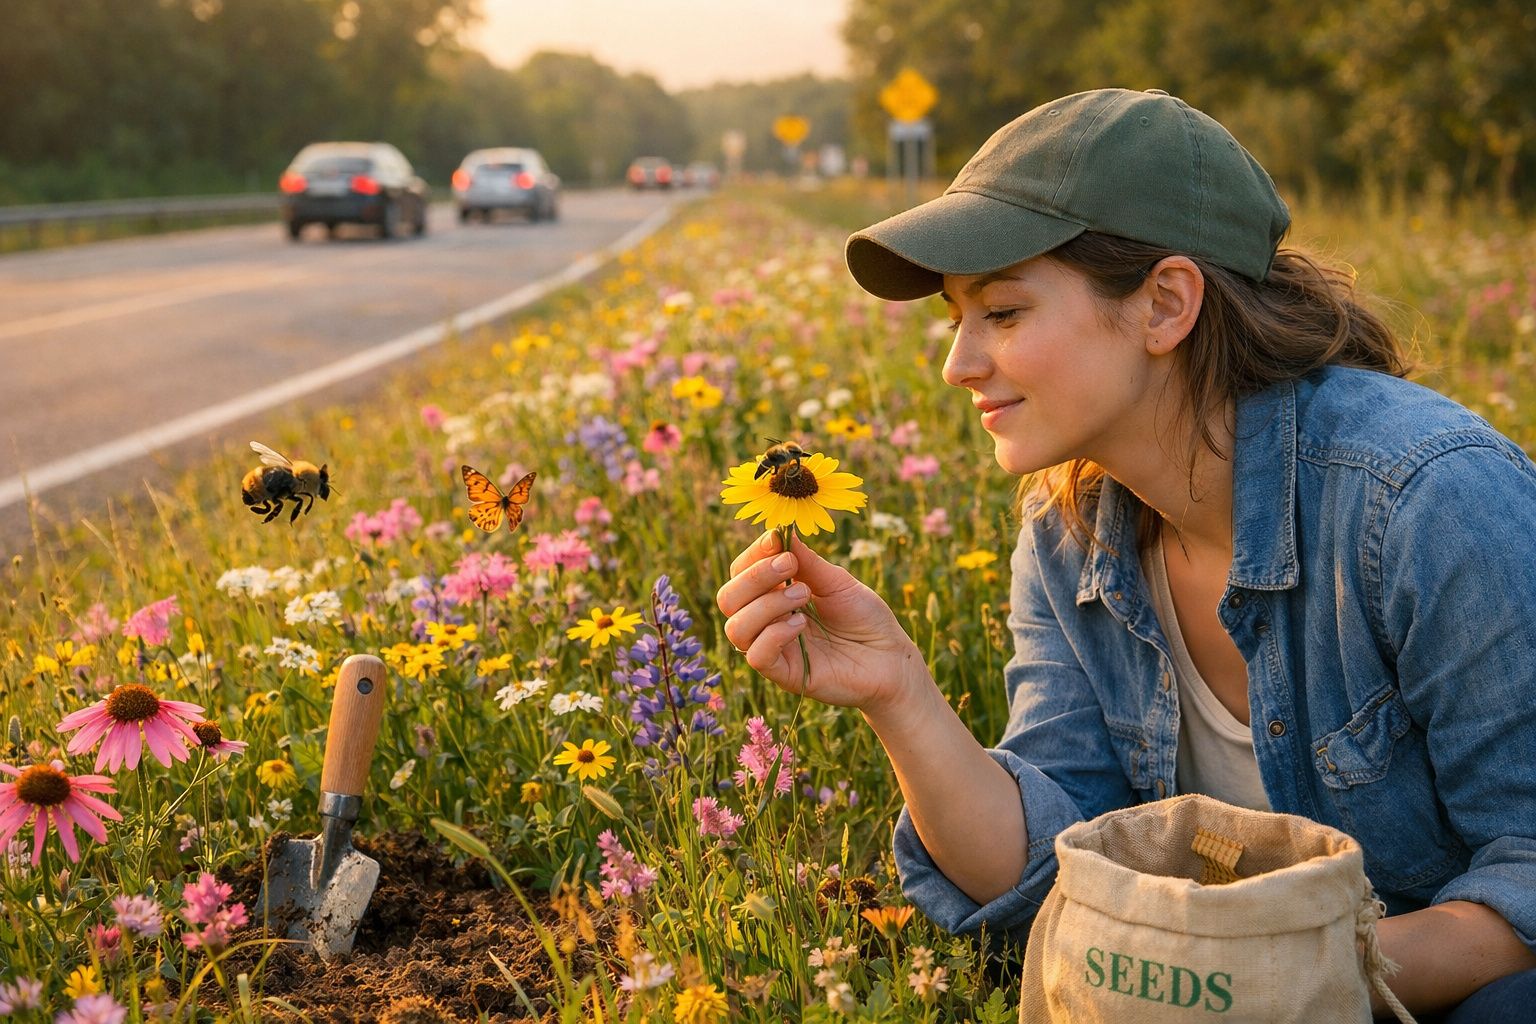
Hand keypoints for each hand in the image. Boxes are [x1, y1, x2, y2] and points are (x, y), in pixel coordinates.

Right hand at [717, 531, 924, 713]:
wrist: (892, 658)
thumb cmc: (865, 617)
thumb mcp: (837, 582)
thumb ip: (807, 562)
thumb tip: (779, 530)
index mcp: (775, 594)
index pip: (741, 572)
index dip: (753, 554)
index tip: (776, 539)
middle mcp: (766, 621)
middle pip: (728, 598)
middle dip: (754, 577)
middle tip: (790, 566)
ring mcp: (773, 648)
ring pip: (736, 627)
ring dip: (766, 605)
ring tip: (803, 596)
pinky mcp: (784, 674)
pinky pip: (756, 656)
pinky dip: (774, 634)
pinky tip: (801, 624)